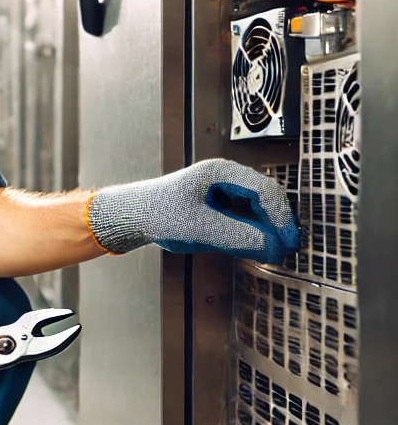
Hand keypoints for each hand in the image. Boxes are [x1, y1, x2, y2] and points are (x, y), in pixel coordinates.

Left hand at [87, 158, 299, 262]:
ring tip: (277, 252)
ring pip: (258, 210)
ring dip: (269, 230)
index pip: (264, 190)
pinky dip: (255, 234)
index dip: (281, 216)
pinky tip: (260, 249)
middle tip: (289, 249)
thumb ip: (236, 237)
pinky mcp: (221, 207)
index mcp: (221, 172)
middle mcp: (227, 178)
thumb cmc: (158, 213)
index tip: (290, 240)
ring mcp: (225, 192)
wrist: (134, 216)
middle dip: (279, 223)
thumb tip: (274, 247)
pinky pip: (246, 220)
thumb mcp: (198, 227)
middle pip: (266, 198)